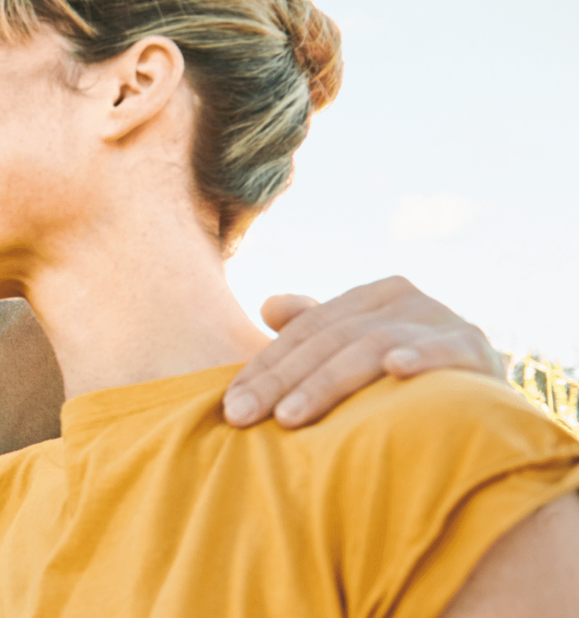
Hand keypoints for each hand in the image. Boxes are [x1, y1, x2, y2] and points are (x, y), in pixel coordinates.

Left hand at [223, 276, 499, 428]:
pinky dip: (420, 355)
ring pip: (368, 347)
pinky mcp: (475, 345)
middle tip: (244, 417)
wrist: (484, 401)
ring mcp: (440, 318)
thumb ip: (314, 327)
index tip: (229, 406)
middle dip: (280, 381)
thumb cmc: (405, 378)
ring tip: (290, 416)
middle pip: (327, 340)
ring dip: (327, 382)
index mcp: (370, 296)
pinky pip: (444, 349)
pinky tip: (394, 368)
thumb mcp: (356, 349)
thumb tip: (269, 305)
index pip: (304, 332)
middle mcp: (403, 298)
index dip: (263, 368)